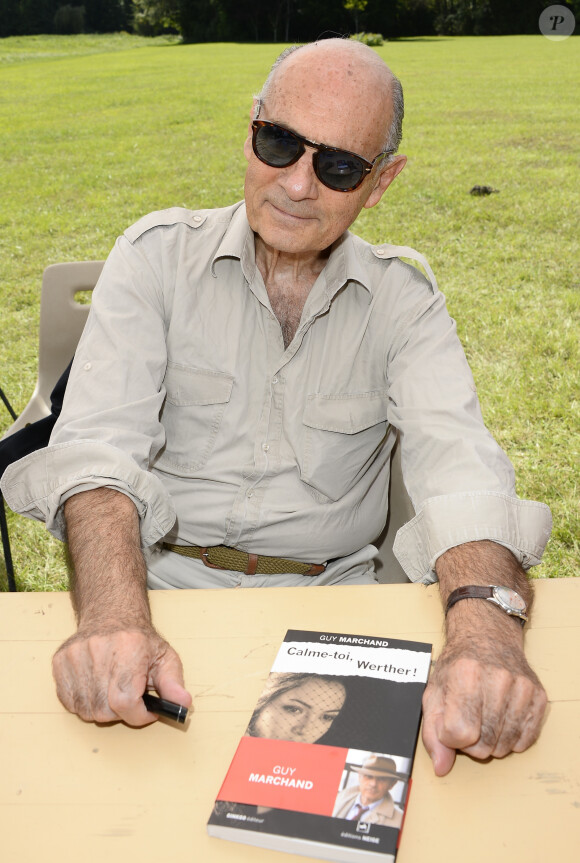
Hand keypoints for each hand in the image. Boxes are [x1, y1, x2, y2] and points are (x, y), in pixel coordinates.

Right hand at [52, 624, 191, 725]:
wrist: (111, 614)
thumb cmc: (140, 640)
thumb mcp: (165, 657)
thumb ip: (174, 684)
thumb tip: (183, 704)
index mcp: (129, 648)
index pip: (125, 701)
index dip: (138, 715)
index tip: (147, 711)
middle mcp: (98, 649)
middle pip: (104, 710)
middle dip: (121, 712)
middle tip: (130, 697)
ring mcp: (75, 655)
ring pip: (86, 710)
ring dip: (102, 709)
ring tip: (113, 691)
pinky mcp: (60, 661)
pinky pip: (69, 702)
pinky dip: (84, 703)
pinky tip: (97, 688)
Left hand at [421, 633, 546, 775]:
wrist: (487, 638)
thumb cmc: (459, 666)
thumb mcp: (434, 694)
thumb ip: (432, 733)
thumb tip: (442, 767)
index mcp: (465, 676)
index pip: (458, 734)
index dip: (450, 736)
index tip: (451, 723)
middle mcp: (497, 679)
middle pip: (483, 745)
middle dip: (471, 741)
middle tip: (469, 718)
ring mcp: (521, 688)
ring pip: (504, 747)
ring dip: (491, 741)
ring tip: (484, 717)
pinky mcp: (538, 696)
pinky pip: (525, 741)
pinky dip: (510, 738)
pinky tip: (501, 718)